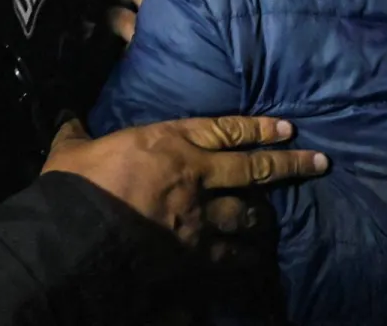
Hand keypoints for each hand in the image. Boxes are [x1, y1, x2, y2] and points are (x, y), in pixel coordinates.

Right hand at [44, 116, 328, 247]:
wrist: (75, 239)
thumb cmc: (74, 188)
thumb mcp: (71, 152)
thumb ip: (76, 135)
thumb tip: (67, 120)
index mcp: (169, 143)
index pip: (225, 129)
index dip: (258, 127)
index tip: (287, 127)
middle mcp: (195, 176)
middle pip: (253, 168)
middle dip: (289, 165)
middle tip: (319, 162)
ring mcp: (199, 218)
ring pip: (246, 215)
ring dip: (262, 219)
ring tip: (274, 221)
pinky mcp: (194, 256)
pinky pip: (229, 258)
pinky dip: (242, 261)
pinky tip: (254, 265)